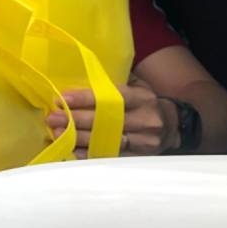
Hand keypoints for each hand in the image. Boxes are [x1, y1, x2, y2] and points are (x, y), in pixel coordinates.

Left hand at [46, 75, 177, 156]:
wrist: (174, 126)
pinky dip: (90, 155)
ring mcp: (143, 142)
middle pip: (105, 122)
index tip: (63, 99)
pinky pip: (111, 157)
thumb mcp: (137, 85)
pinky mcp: (139, 158)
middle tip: (52, 118)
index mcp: (142, 99)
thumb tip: (81, 69)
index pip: (111, 99)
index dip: (85, 99)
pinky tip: (72, 152)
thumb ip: (114, 80)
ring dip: (78, 139)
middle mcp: (144, 120)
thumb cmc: (146, 102)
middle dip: (75, 120)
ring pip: (106, 141)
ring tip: (57, 134)